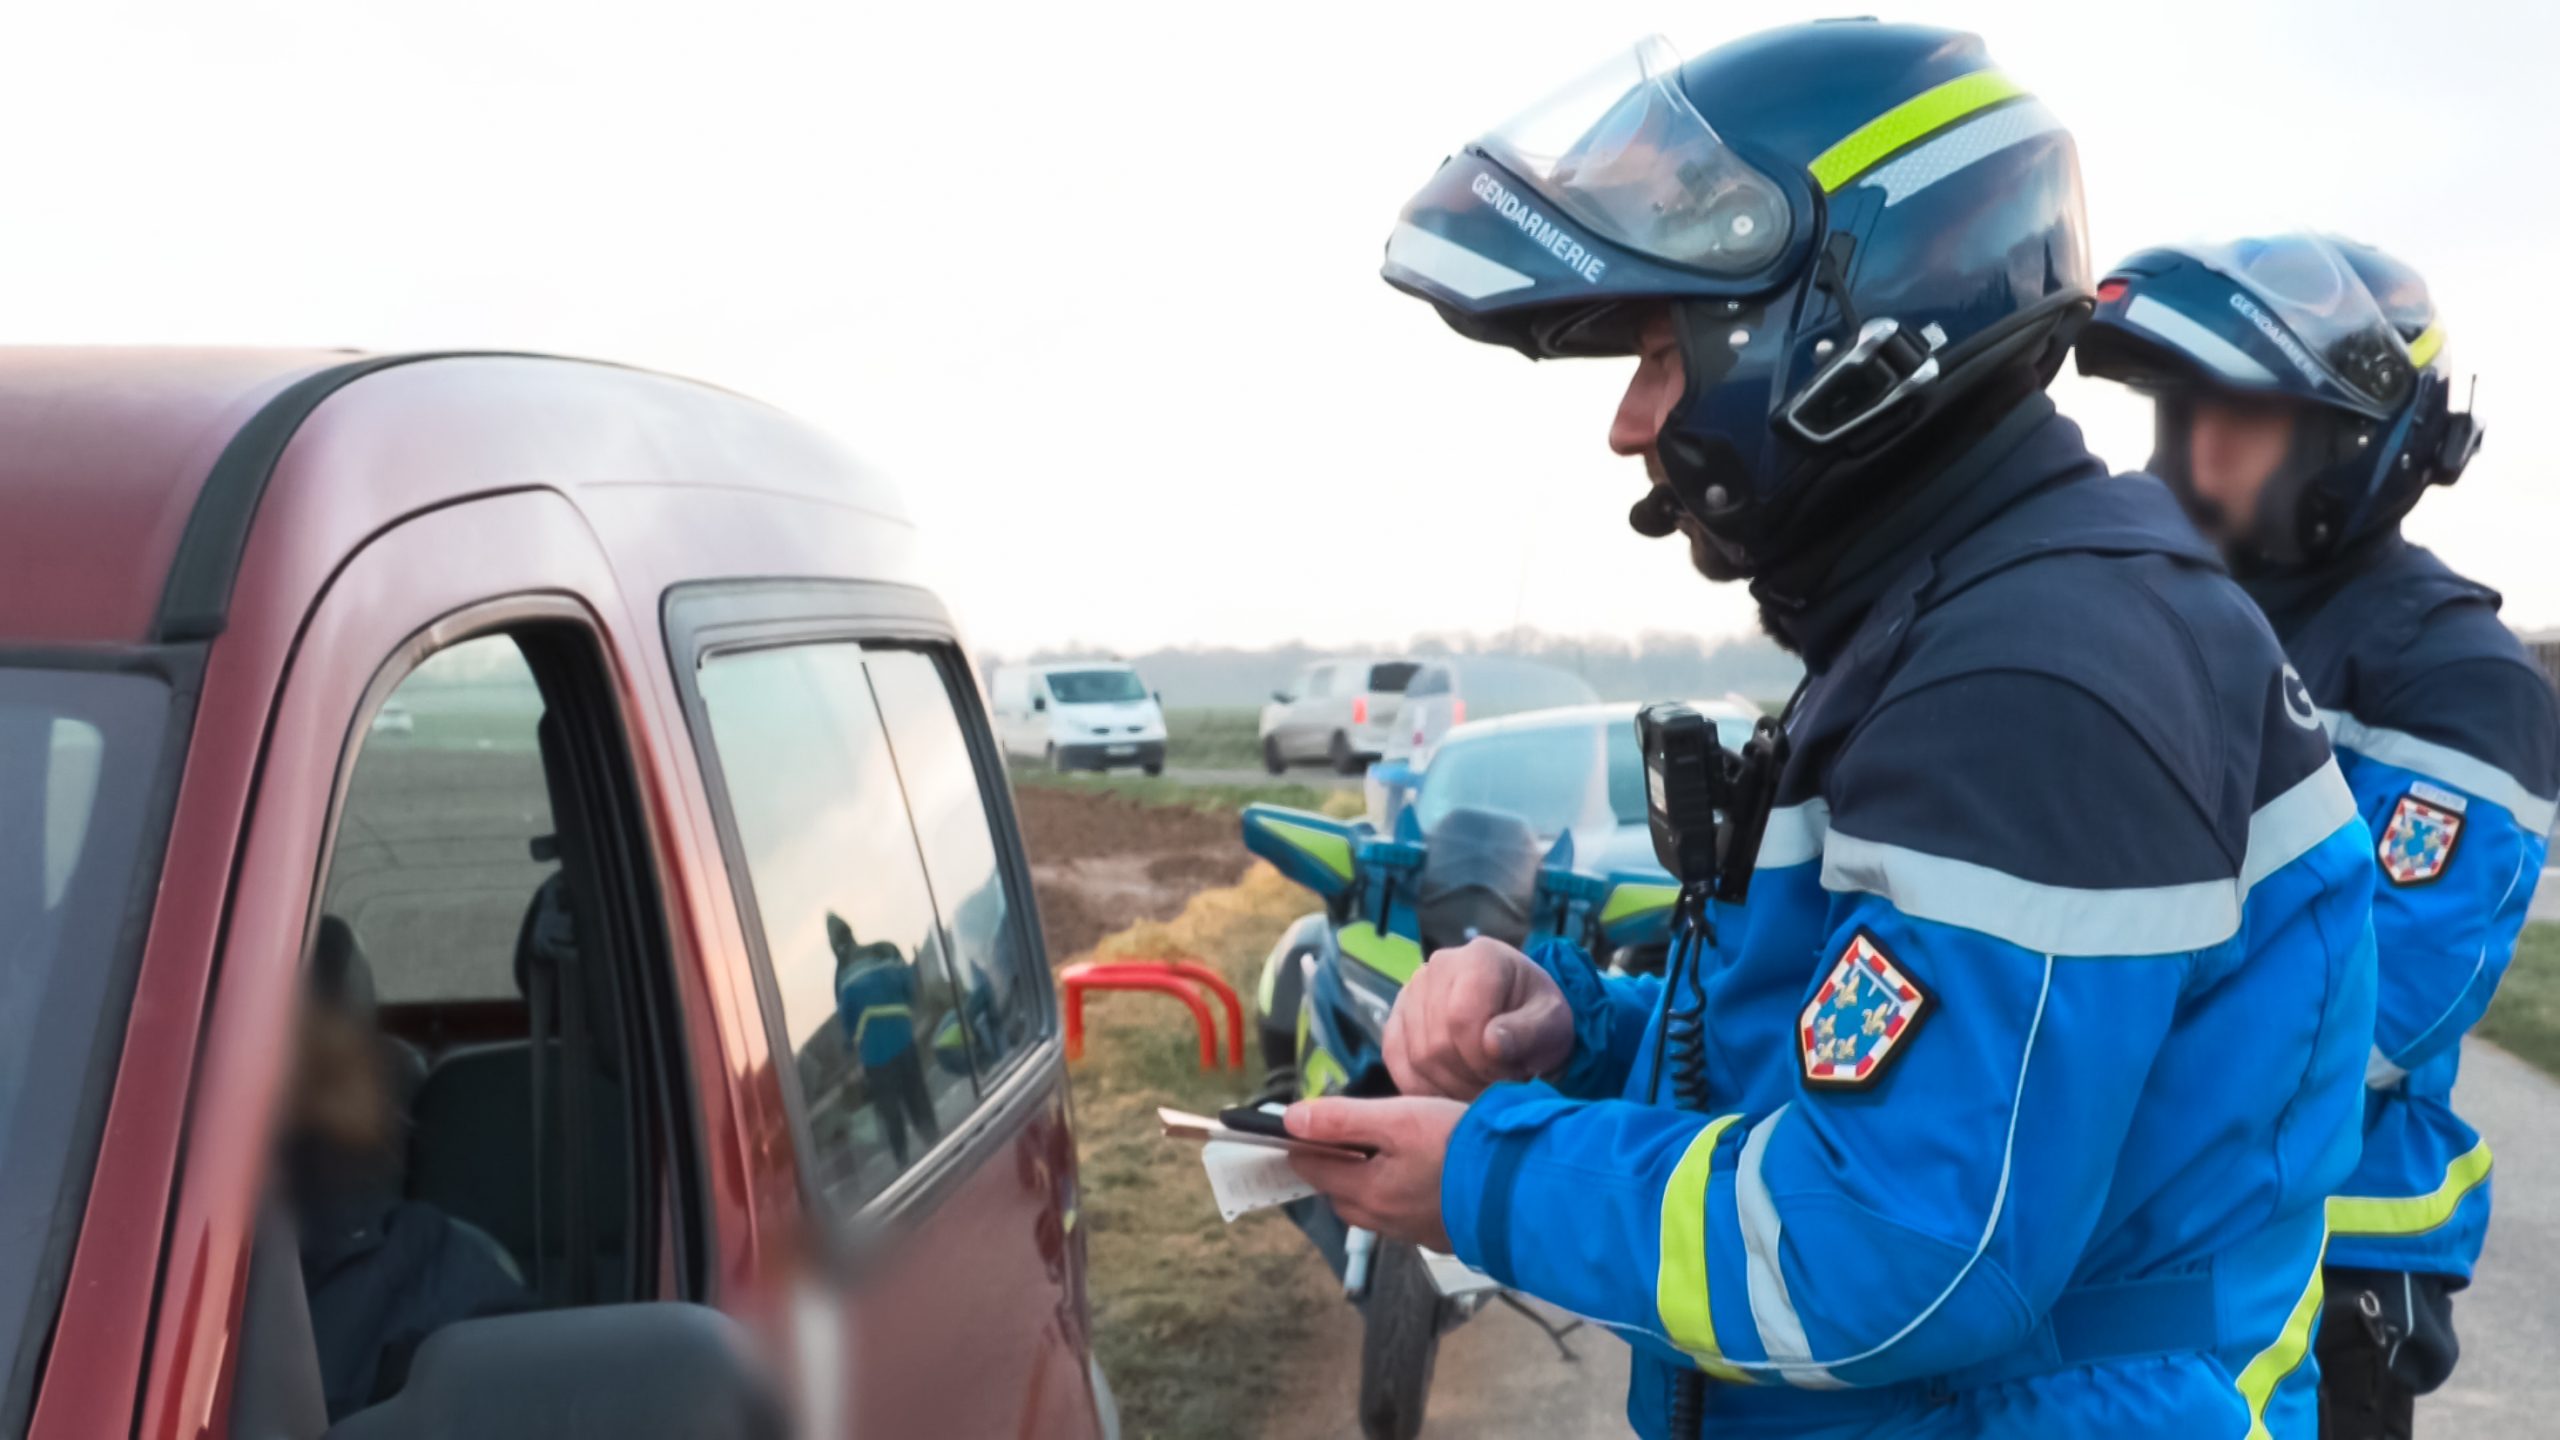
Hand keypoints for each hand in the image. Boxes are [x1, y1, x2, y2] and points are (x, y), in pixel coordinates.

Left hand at [1284, 1096, 1463, 1251]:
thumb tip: (1290, 1120)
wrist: (1525, 1188)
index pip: (1311, 1171)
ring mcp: (1416, 1232)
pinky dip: (1400, 1194)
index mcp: (1367, 1193)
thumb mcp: (1398, 1120)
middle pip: (1340, 1195)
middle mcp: (1385, 1221)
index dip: (1301, 1145)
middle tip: (1348, 1136)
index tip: (1300, 1127)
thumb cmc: (1460, 1147)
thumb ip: (1342, 1120)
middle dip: (1335, 1168)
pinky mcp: (1443, 1235)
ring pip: (1373, 1207)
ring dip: (1369, 1183)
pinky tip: (1422, 1175)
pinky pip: (1405, 1215)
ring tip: (1386, 1153)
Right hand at [1382, 936, 1572, 1100]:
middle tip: (1498, 1084)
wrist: (1521, 1015)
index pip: (1461, 1018)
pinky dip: (1426, 1088)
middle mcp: (1437, 968)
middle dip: (1470, 1077)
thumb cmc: (1539, 1018)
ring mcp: (1411, 993)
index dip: (1482, 1059)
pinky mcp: (1396, 1020)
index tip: (1508, 1073)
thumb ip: (1527, 1032)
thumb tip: (1491, 1044)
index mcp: (1480, 959)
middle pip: (1436, 1043)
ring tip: (1482, 1083)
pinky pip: (1397, 1063)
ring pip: (1417, 1058)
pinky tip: (1455, 1087)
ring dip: (1452, 1086)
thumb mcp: (1553, 1024)